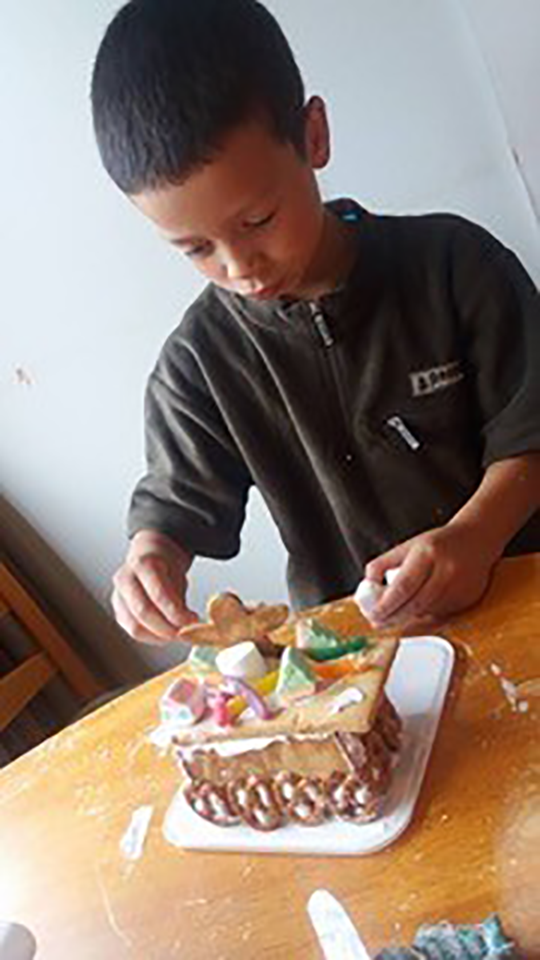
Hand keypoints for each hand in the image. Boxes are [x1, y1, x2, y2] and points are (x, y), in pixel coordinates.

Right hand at [112, 530, 197, 643]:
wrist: (148, 558)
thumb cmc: (165, 567)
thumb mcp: (178, 575)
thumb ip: (179, 599)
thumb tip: (188, 623)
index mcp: (142, 564)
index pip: (158, 593)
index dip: (176, 612)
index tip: (192, 621)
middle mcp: (125, 579)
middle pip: (143, 611)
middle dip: (167, 627)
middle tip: (186, 632)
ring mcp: (118, 596)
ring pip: (135, 626)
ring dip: (160, 636)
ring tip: (177, 634)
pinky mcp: (118, 611)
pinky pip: (134, 631)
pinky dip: (152, 637)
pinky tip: (166, 633)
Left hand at [364, 521, 499, 628]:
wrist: (477, 540)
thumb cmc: (437, 544)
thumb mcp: (407, 546)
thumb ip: (383, 563)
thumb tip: (366, 586)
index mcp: (427, 554)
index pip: (403, 586)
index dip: (386, 604)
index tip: (372, 614)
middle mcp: (446, 571)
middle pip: (415, 604)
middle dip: (392, 617)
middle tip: (377, 623)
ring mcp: (459, 588)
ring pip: (426, 612)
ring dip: (406, 618)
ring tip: (391, 617)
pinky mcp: (467, 600)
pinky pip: (440, 615)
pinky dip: (424, 617)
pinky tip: (415, 611)